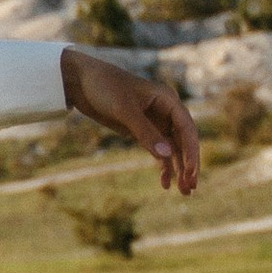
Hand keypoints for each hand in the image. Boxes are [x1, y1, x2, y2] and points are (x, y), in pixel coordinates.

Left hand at [61, 49, 199, 194]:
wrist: (80, 80)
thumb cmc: (105, 87)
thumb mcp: (125, 110)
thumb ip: (145, 132)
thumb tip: (167, 155)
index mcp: (167, 100)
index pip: (186, 129)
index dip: (191, 152)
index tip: (190, 173)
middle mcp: (165, 111)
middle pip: (183, 141)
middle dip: (188, 164)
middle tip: (190, 188)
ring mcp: (153, 121)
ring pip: (172, 148)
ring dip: (178, 169)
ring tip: (183, 191)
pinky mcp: (140, 130)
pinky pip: (157, 150)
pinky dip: (162, 166)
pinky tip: (164, 183)